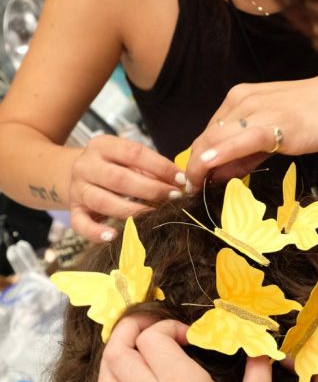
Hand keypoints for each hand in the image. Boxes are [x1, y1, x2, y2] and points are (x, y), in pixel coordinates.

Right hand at [69, 134, 184, 240]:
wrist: (72, 174)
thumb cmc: (112, 167)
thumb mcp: (127, 159)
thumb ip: (149, 168)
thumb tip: (180, 182)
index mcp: (102, 146)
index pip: (134, 153)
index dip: (160, 167)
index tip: (181, 180)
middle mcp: (86, 166)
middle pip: (119, 179)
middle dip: (151, 190)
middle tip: (174, 198)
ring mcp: (78, 189)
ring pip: (103, 202)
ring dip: (132, 211)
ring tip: (154, 216)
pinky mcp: (73, 211)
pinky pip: (81, 224)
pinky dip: (96, 232)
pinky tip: (113, 236)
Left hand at [98, 315, 273, 381]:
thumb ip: (258, 366)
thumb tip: (261, 342)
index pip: (151, 338)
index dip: (169, 326)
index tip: (192, 337)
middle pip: (116, 351)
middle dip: (130, 329)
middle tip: (154, 327)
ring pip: (105, 377)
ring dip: (117, 355)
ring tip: (141, 349)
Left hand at [186, 71, 317, 188]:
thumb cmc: (316, 114)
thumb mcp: (273, 133)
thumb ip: (246, 152)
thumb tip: (218, 174)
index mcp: (240, 99)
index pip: (208, 132)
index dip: (195, 159)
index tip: (191, 182)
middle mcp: (244, 100)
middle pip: (206, 137)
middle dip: (193, 166)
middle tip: (188, 191)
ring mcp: (260, 110)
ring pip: (217, 138)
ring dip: (200, 165)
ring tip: (194, 188)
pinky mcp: (278, 124)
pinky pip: (243, 139)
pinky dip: (223, 153)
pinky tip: (209, 166)